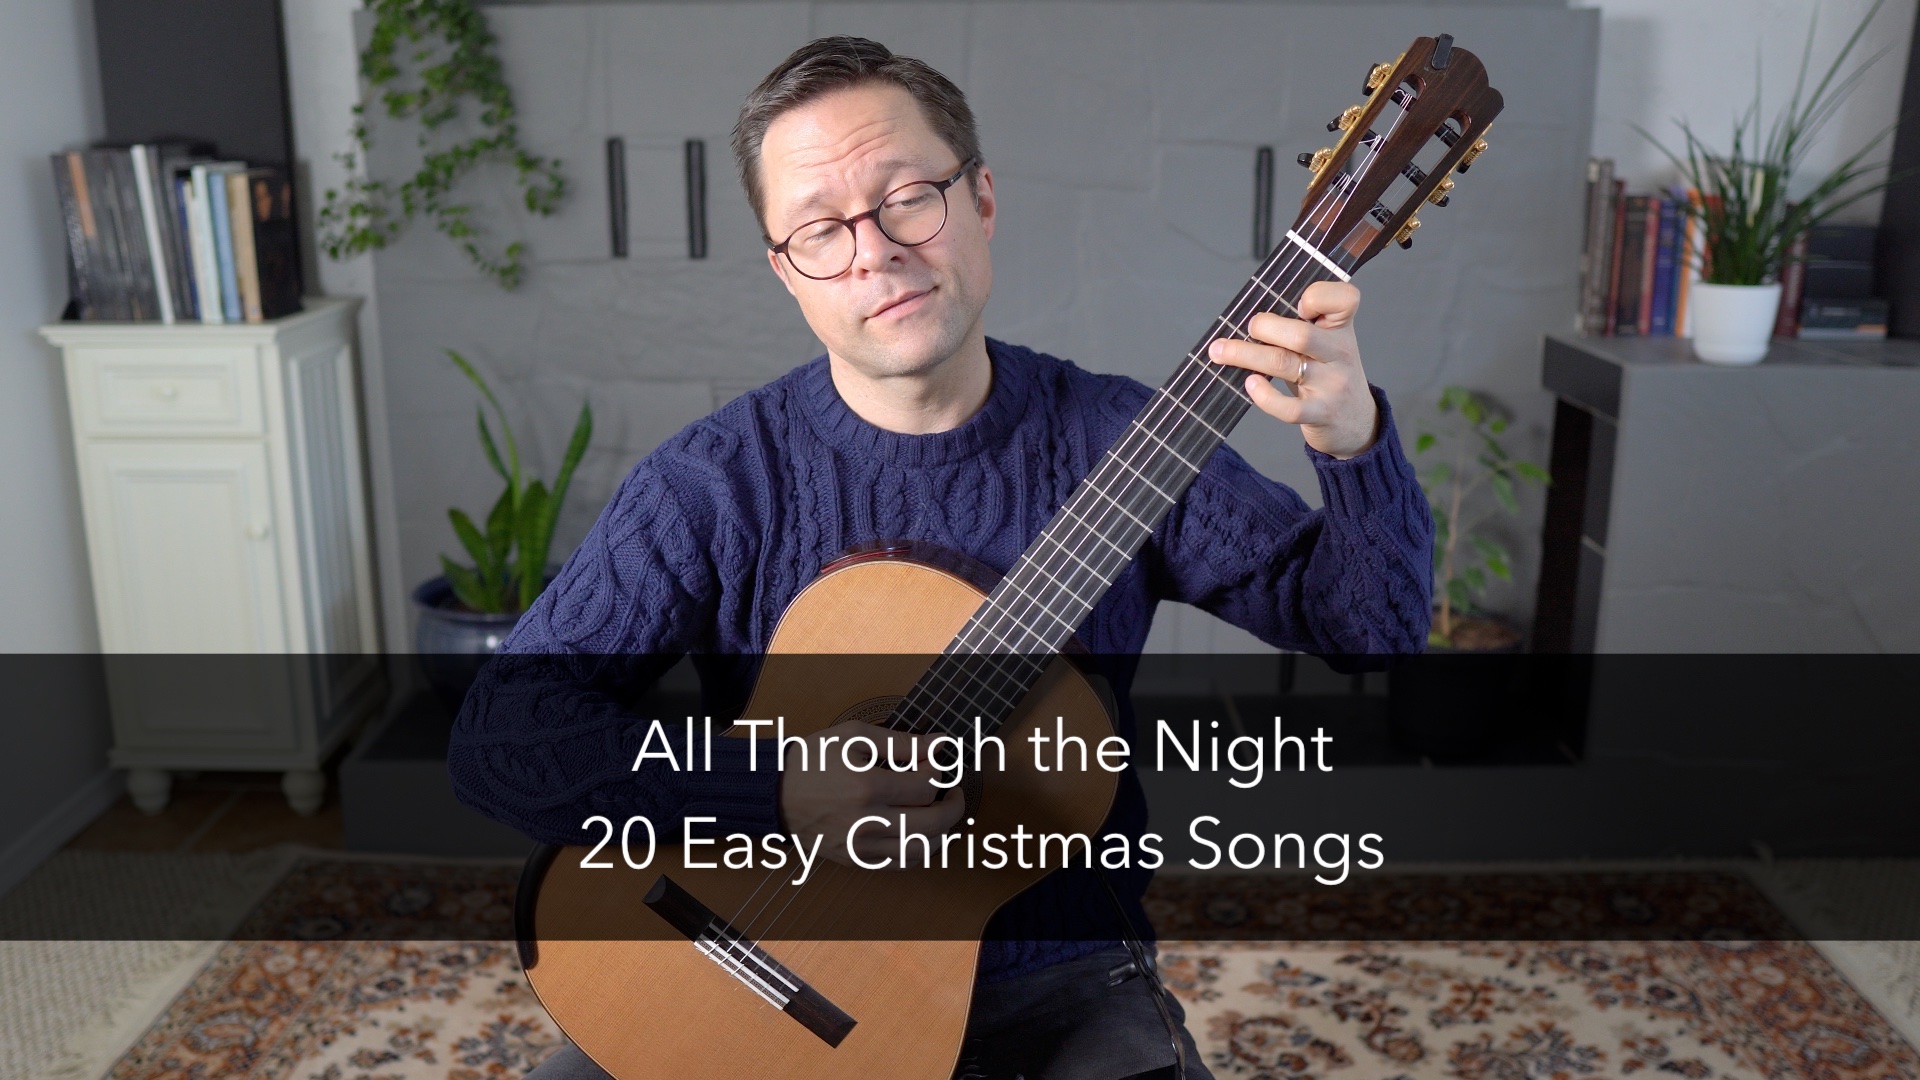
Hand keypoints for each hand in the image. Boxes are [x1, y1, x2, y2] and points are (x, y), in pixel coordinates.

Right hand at [778, 719, 964, 866]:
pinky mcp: (856, 860)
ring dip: (941, 831)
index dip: (939, 771)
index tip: (934, 761)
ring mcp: (861, 846)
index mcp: (867, 787)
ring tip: (939, 812)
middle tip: (953, 791)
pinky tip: (920, 832)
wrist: (775, 794)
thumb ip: (902, 742)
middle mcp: (867, 822)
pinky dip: (920, 850)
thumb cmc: (813, 761)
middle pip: (934, 824)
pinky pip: (901, 864)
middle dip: (953, 806)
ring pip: (922, 850)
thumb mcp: (855, 736)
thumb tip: (940, 744)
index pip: (926, 786)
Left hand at [1206, 281, 1379, 458]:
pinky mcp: (1320, 413)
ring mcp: (1332, 385)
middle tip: (1248, 327)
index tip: (1297, 304)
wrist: (1357, 421)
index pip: (1344, 299)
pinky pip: (1290, 408)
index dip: (1319, 296)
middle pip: (1301, 334)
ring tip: (1220, 351)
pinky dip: (1265, 396)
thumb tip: (1249, 315)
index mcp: (1341, 329)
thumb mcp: (1327, 342)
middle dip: (1264, 327)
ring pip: (1284, 364)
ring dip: (1244, 354)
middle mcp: (1340, 354)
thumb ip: (1302, 324)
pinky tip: (1250, 384)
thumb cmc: (1329, 373)